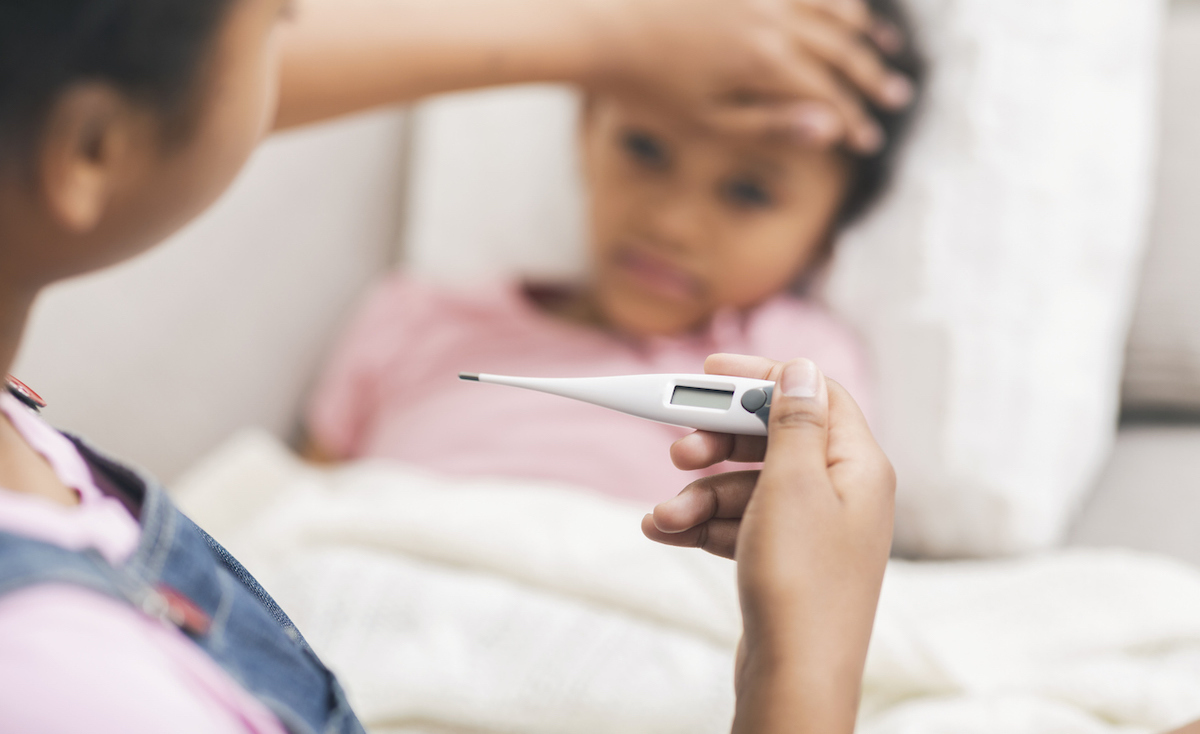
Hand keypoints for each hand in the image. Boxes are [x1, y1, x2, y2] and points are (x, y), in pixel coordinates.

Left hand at [586, 0, 913, 151]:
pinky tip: (840, 4)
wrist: (594, 26)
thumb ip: (770, 124)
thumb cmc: (644, 86)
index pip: (827, 95)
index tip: (870, 140)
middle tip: (899, 96)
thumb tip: (831, 128)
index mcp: (764, 63)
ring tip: (883, 45)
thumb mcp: (705, 122)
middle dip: (871, 75)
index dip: (854, 119)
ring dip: (861, 26)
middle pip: (840, 47)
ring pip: (830, 3)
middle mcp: (771, 18)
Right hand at [642, 354, 894, 732]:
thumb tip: (801, 369)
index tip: (710, 371)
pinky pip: (738, 524)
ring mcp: (812, 530)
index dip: (761, 377)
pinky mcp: (784, 561)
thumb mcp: (792, 486)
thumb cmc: (801, 584)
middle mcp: (841, 492)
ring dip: (699, 495)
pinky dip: (703, 526)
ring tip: (665, 517)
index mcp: (857, 465)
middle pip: (771, 440)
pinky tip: (665, 532)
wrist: (795, 679)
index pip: (812, 394)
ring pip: (746, 487)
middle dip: (717, 443)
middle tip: (677, 449)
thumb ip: (793, 421)